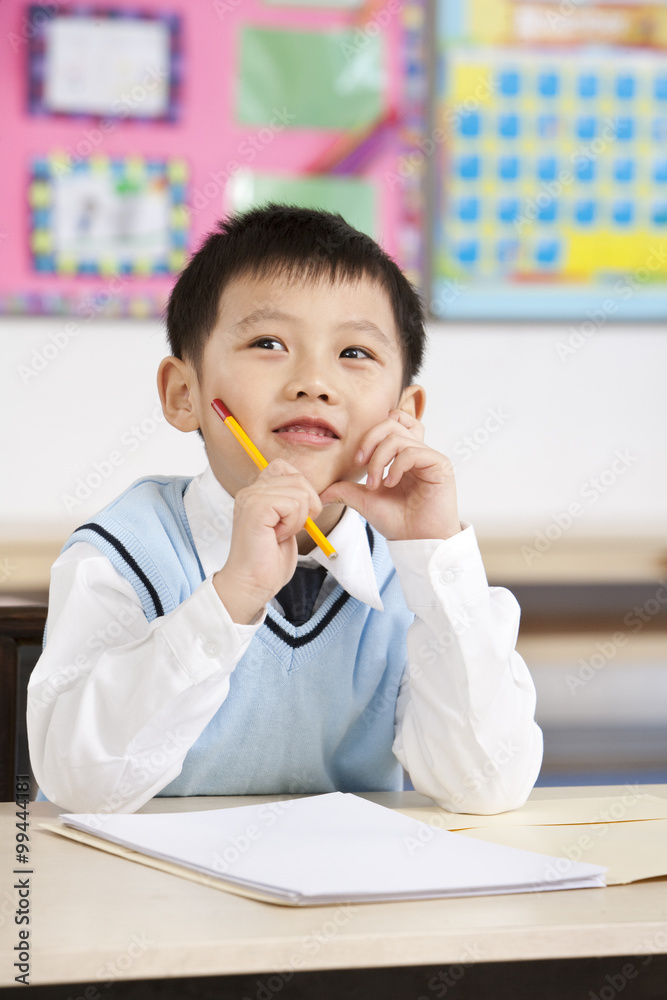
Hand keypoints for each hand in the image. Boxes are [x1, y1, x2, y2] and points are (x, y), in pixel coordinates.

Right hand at [213, 459, 321, 623]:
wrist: (251, 584)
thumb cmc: (268, 560)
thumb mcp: (286, 523)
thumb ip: (292, 501)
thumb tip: (309, 489)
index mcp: (256, 491)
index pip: (286, 467)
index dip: (301, 490)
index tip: (292, 518)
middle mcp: (250, 490)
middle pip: (298, 478)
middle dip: (306, 506)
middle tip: (287, 530)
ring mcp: (251, 497)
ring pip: (299, 492)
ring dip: (298, 519)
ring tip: (279, 534)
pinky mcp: (256, 507)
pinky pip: (293, 504)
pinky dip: (293, 524)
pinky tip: (276, 536)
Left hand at [319, 410, 460, 541]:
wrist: (416, 541)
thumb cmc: (397, 521)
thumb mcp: (364, 500)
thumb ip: (344, 489)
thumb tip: (319, 492)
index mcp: (402, 454)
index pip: (388, 423)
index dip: (369, 436)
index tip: (357, 462)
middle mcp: (417, 451)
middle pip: (392, 421)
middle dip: (369, 440)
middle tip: (361, 464)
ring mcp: (429, 456)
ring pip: (398, 436)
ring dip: (379, 459)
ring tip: (376, 484)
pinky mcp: (440, 464)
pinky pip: (412, 451)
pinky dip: (396, 467)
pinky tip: (391, 484)